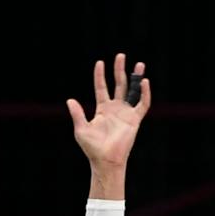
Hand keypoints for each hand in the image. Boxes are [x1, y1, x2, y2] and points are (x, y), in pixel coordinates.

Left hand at [68, 54, 152, 173]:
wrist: (105, 160)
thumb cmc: (92, 148)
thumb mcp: (81, 129)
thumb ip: (77, 114)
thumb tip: (70, 100)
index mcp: (102, 109)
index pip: (101, 87)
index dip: (100, 75)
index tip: (100, 63)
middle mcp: (115, 108)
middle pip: (119, 84)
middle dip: (119, 70)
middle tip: (120, 55)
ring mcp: (126, 113)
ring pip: (132, 91)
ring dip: (136, 78)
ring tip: (139, 64)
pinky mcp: (135, 120)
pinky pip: (142, 104)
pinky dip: (144, 94)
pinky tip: (144, 83)